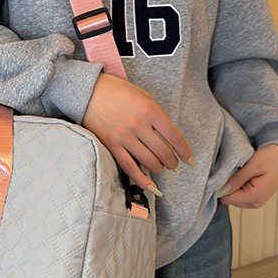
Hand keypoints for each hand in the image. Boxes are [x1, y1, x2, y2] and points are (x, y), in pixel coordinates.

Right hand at [82, 72, 193, 194]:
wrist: (88, 91)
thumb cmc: (116, 91)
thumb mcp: (143, 95)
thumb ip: (157, 114)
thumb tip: (168, 135)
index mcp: (149, 110)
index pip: (174, 136)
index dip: (185, 151)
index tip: (189, 159)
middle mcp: (138, 125)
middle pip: (164, 152)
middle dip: (173, 162)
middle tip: (175, 165)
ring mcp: (124, 137)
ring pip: (149, 162)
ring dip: (159, 168)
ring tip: (160, 167)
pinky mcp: (112, 146)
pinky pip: (129, 168)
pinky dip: (142, 180)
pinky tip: (151, 187)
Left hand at [218, 144, 277, 208]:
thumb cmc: (272, 157)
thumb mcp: (253, 165)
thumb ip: (236, 179)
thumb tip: (221, 191)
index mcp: (255, 197)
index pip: (227, 199)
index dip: (222, 186)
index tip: (225, 174)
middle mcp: (255, 203)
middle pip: (229, 199)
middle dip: (228, 186)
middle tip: (236, 170)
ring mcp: (256, 201)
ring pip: (233, 197)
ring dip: (234, 185)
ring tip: (242, 172)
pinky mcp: (256, 197)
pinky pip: (240, 194)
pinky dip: (239, 185)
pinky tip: (245, 175)